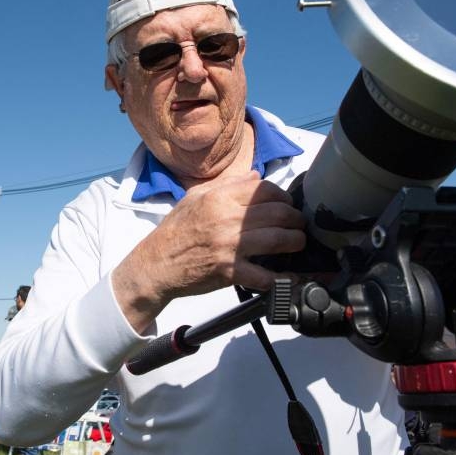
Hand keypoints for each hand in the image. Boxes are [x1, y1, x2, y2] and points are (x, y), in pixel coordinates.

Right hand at [113, 172, 304, 330]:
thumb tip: (255, 176)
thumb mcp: (195, 198)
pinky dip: (283, 278)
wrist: (156, 264)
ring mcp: (229, 246)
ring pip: (278, 240)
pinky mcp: (230, 272)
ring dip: (296, 242)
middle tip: (299, 225)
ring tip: (298, 243)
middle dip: (296, 219)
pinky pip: (265, 276)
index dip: (284, 196)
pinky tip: (291, 277)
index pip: (265, 189)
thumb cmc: (175, 231)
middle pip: (278, 213)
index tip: (287, 204)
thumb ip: (226, 184)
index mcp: (219, 198)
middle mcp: (226, 219)